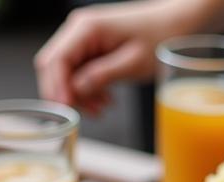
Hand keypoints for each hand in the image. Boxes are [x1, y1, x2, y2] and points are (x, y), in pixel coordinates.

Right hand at [35, 0, 205, 115]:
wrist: (171, 25)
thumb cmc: (157, 38)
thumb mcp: (132, 62)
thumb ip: (102, 75)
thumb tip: (76, 90)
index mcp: (86, 28)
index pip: (56, 60)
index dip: (57, 88)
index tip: (68, 109)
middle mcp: (78, 30)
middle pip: (53, 66)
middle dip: (66, 94)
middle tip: (89, 112)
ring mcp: (82, 39)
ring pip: (63, 73)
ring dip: (78, 95)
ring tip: (102, 107)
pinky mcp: (89, 49)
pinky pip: (76, 73)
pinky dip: (86, 90)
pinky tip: (104, 99)